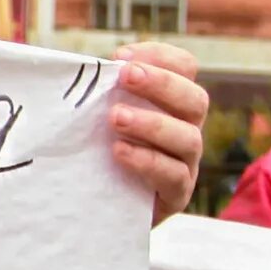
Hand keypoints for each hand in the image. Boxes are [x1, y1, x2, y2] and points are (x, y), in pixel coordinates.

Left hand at [108, 42, 210, 224]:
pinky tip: (119, 152)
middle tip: (124, 76)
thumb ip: (98, 94)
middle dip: (161, 84)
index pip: (185, 68)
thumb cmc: (99, 154)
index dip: (160, 56)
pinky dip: (147, 160)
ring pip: (188, 138)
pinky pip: (173, 175)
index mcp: (174, 103)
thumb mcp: (99, 119)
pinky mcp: (177, 195)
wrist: (99, 212)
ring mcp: (187, 164)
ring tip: (115, 118)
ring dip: (152, 123)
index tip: (121, 56)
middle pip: (195, 99)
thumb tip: (75, 67)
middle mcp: (187, 129)